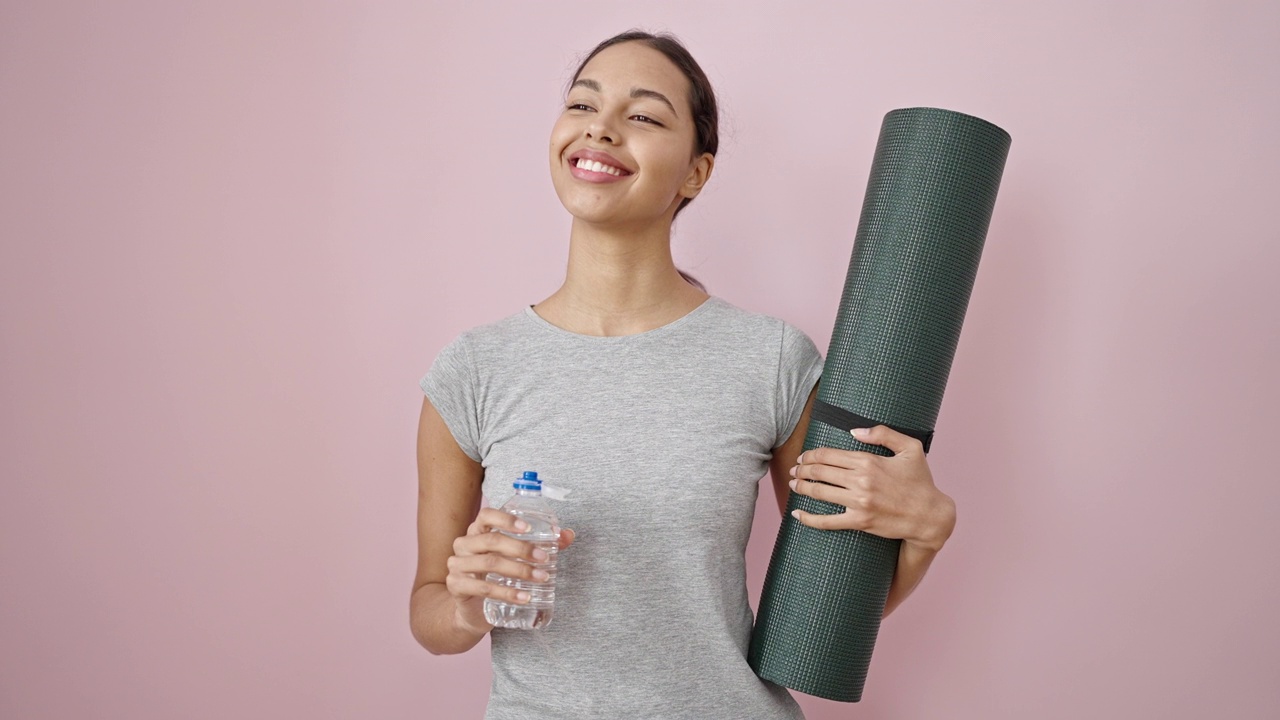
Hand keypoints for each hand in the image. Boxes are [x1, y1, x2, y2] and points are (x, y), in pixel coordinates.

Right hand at [444, 507, 576, 633]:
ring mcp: (457, 565)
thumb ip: (540, 544)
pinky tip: (525, 596)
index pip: (486, 515)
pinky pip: (484, 588)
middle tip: (544, 558)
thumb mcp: (514, 558)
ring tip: (540, 577)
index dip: (506, 519)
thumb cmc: (495, 575)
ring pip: (490, 563)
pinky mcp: (456, 586)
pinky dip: (507, 593)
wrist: (472, 609)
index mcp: (477, 531)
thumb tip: (567, 535)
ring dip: (519, 570)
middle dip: (522, 548)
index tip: (528, 528)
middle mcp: (464, 544)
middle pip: (492, 540)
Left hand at [787, 425, 955, 551]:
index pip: (828, 455)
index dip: (810, 455)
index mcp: (869, 461)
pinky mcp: (860, 522)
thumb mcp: (911, 448)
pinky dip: (808, 518)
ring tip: (793, 484)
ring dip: (801, 487)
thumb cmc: (921, 481)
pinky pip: (827, 522)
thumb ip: (883, 433)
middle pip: (819, 472)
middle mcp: (861, 481)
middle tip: (794, 470)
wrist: (930, 516)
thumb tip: (854, 431)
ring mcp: (859, 503)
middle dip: (802, 469)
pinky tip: (797, 514)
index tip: (803, 456)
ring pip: (819, 493)